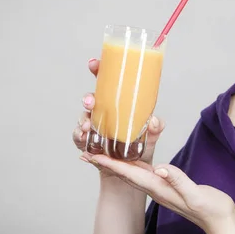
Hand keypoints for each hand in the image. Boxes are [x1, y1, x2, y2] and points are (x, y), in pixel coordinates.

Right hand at [72, 58, 165, 182]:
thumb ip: (156, 127)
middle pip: (91, 98)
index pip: (106, 82)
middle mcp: (102, 112)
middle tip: (90, 102)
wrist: (131, 170)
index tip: (94, 63)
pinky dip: (78, 137)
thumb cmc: (141, 145)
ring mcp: (93, 127)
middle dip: (88, 98)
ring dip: (82, 120)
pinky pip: (78, 137)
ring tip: (87, 127)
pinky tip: (83, 137)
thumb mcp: (152, 135)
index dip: (98, 70)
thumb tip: (153, 121)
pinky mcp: (86, 142)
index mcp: (117, 103)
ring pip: (82, 117)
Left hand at [82, 153, 234, 233]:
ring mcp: (162, 190)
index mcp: (160, 188)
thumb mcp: (196, 194)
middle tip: (86, 154)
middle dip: (106, 165)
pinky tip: (133, 162)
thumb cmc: (212, 209)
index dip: (110, 164)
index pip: (130, 174)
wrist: (221, 223)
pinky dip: (134, 167)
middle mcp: (157, 190)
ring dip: (117, 166)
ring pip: (133, 175)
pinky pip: (146, 175)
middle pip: (125, 175)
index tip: (91, 156)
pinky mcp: (169, 189)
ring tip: (102, 156)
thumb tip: (159, 168)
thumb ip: (178, 181)